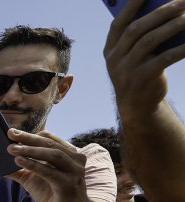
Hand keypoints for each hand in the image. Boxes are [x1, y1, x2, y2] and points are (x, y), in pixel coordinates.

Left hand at [0, 129, 90, 201]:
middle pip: (49, 144)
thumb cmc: (52, 192)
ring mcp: (74, 171)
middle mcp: (74, 159)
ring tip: (12, 149)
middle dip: (28, 138)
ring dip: (30, 151)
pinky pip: (50, 172)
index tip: (12, 132)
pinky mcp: (69, 184)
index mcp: (68, 153)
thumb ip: (13, 170)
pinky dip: (34, 165)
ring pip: (52, 155)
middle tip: (10, 134)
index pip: (49, 138)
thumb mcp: (30, 179)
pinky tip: (19, 162)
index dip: (31, 134)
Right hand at [105, 0, 184, 114]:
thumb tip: (166, 14)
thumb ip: (140, 38)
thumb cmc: (139, 72)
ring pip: (150, 41)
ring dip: (172, 26)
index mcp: (110, 49)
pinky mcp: (143, 79)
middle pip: (136, 29)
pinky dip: (180, 49)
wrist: (138, 105)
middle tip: (181, 3)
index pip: (119, 23)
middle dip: (160, 13)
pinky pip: (164, 58)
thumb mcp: (132, 56)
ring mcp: (127, 69)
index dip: (131, 6)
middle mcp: (115, 58)